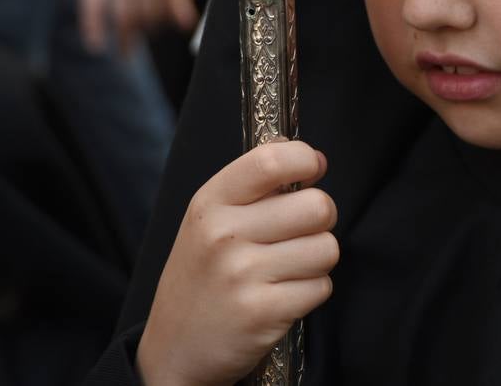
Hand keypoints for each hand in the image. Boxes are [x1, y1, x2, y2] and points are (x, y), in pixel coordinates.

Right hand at [72, 0, 198, 54]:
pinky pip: (92, 4)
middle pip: (143, 12)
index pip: (165, 6)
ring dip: (122, 38)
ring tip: (124, 53)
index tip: (155, 32)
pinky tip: (96, 44)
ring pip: (120, 13)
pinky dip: (93, 27)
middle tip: (134, 47)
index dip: (161, 24)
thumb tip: (187, 24)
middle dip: (141, 34)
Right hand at [136, 141, 338, 385]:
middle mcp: (223, 235)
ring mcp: (241, 275)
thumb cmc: (202, 276)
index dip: (306, 160)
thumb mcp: (209, 218)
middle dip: (320, 221)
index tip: (312, 170)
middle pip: (318, 206)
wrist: (173, 348)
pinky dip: (311, 292)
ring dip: (316, 261)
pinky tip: (281, 296)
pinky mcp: (261, 313)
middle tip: (298, 233)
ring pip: (326, 248)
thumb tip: (305, 151)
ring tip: (285, 269)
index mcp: (211, 202)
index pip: (272, 160)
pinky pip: (321, 287)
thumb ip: (253, 182)